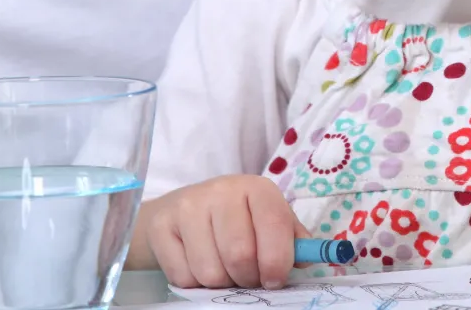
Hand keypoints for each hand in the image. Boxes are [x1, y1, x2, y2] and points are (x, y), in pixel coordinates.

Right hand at [134, 175, 307, 289]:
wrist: (181, 209)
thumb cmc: (236, 219)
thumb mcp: (268, 219)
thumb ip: (292, 239)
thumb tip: (308, 260)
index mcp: (256, 188)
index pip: (274, 225)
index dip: (278, 262)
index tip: (275, 279)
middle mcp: (222, 191)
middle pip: (240, 255)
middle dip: (248, 278)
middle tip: (247, 277)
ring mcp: (188, 206)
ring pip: (211, 272)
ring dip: (221, 282)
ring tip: (223, 268)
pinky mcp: (162, 226)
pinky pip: (183, 276)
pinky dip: (195, 282)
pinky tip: (198, 263)